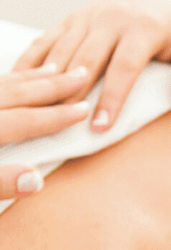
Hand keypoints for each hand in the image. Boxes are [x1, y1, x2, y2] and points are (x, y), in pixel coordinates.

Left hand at [0, 64, 90, 198]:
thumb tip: (34, 181)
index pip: (26, 120)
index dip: (56, 116)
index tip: (84, 109)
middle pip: (18, 93)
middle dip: (52, 85)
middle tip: (82, 74)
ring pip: (3, 83)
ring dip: (31, 76)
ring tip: (55, 68)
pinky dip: (8, 76)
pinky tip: (14, 76)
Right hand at [12, 0, 170, 132]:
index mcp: (143, 27)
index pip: (125, 66)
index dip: (112, 97)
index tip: (100, 127)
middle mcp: (111, 19)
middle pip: (86, 60)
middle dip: (73, 95)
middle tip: (60, 128)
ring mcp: (88, 17)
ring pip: (61, 52)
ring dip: (46, 83)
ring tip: (36, 114)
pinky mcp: (72, 19)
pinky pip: (46, 41)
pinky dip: (30, 63)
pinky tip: (16, 87)